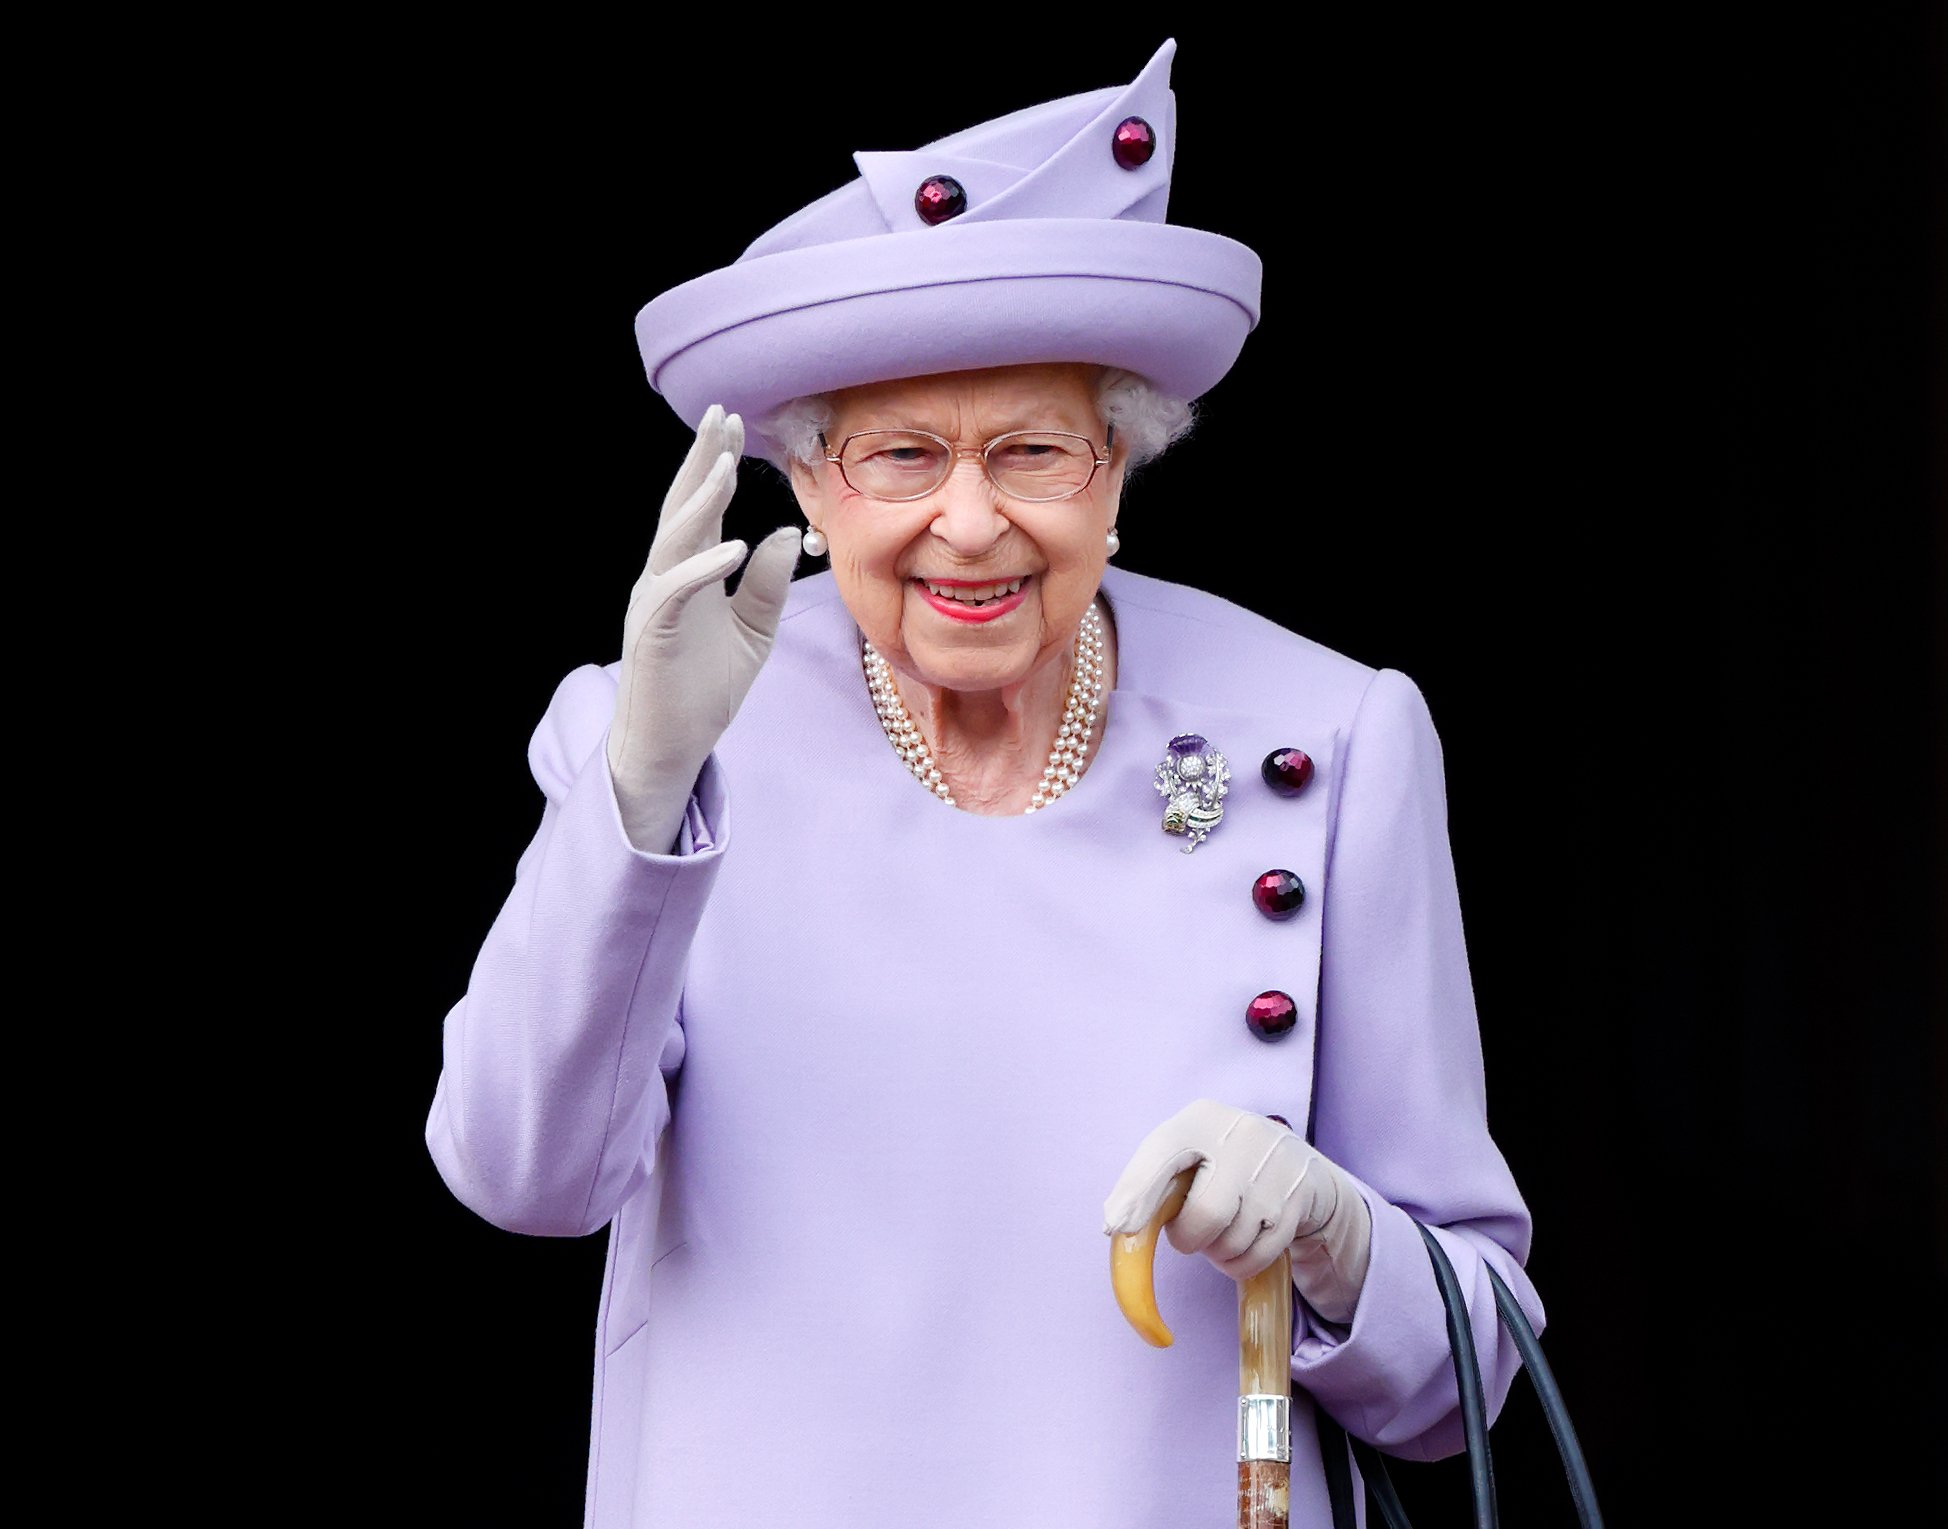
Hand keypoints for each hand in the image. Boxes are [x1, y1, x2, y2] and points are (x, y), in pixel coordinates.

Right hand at [607, 404, 800, 851]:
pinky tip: (733, 545)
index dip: (716, 467)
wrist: (674, 745)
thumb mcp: (753, 632)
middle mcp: (666, 578)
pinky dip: (704, 566)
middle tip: (719, 416)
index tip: (734, 426)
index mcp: (689, 572)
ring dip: (701, 501)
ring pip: (674, 538)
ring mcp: (655, 603)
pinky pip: (677, 590)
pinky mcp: (654, 634)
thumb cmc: (706, 690)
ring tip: (726, 465)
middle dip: (700, 461)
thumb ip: (766, 584)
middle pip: (681, 508)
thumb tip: (787, 533)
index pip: (701, 509)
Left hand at [1102, 1098, 1372, 1323]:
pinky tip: (1243, 1243)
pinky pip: (1257, 1257)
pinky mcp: (1299, 1199)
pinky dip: (1239, 1264)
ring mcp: (1276, 1167)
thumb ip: (1149, 1182)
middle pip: (1204, 1214)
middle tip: (1190, 1234)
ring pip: (1232, 1241)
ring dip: (1217, 1252)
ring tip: (1223, 1230)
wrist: (1302, 1170)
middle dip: (1189, 1238)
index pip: (1162, 1153)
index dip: (1137, 1192)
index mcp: (1201, 1119)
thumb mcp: (1189, 1156)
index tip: (1117, 1227)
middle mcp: (1242, 1135)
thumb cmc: (1224, 1166)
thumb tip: (1114, 1225)